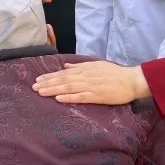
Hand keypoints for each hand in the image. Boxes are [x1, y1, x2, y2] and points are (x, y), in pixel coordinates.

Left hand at [33, 61, 150, 104]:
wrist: (131, 80)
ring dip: (53, 90)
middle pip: (63, 80)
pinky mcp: (97, 96)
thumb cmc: (114, 73)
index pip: (64, 73)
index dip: (50, 76)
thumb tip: (65, 66)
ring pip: (68, 88)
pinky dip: (69, 97)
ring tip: (41, 92)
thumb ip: (79, 66)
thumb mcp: (96, 65)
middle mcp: (85, 77)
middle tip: (33, 87)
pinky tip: (59, 99)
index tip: (38, 79)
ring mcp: (90, 86)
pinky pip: (80, 97)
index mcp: (85, 69)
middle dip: (47, 83)